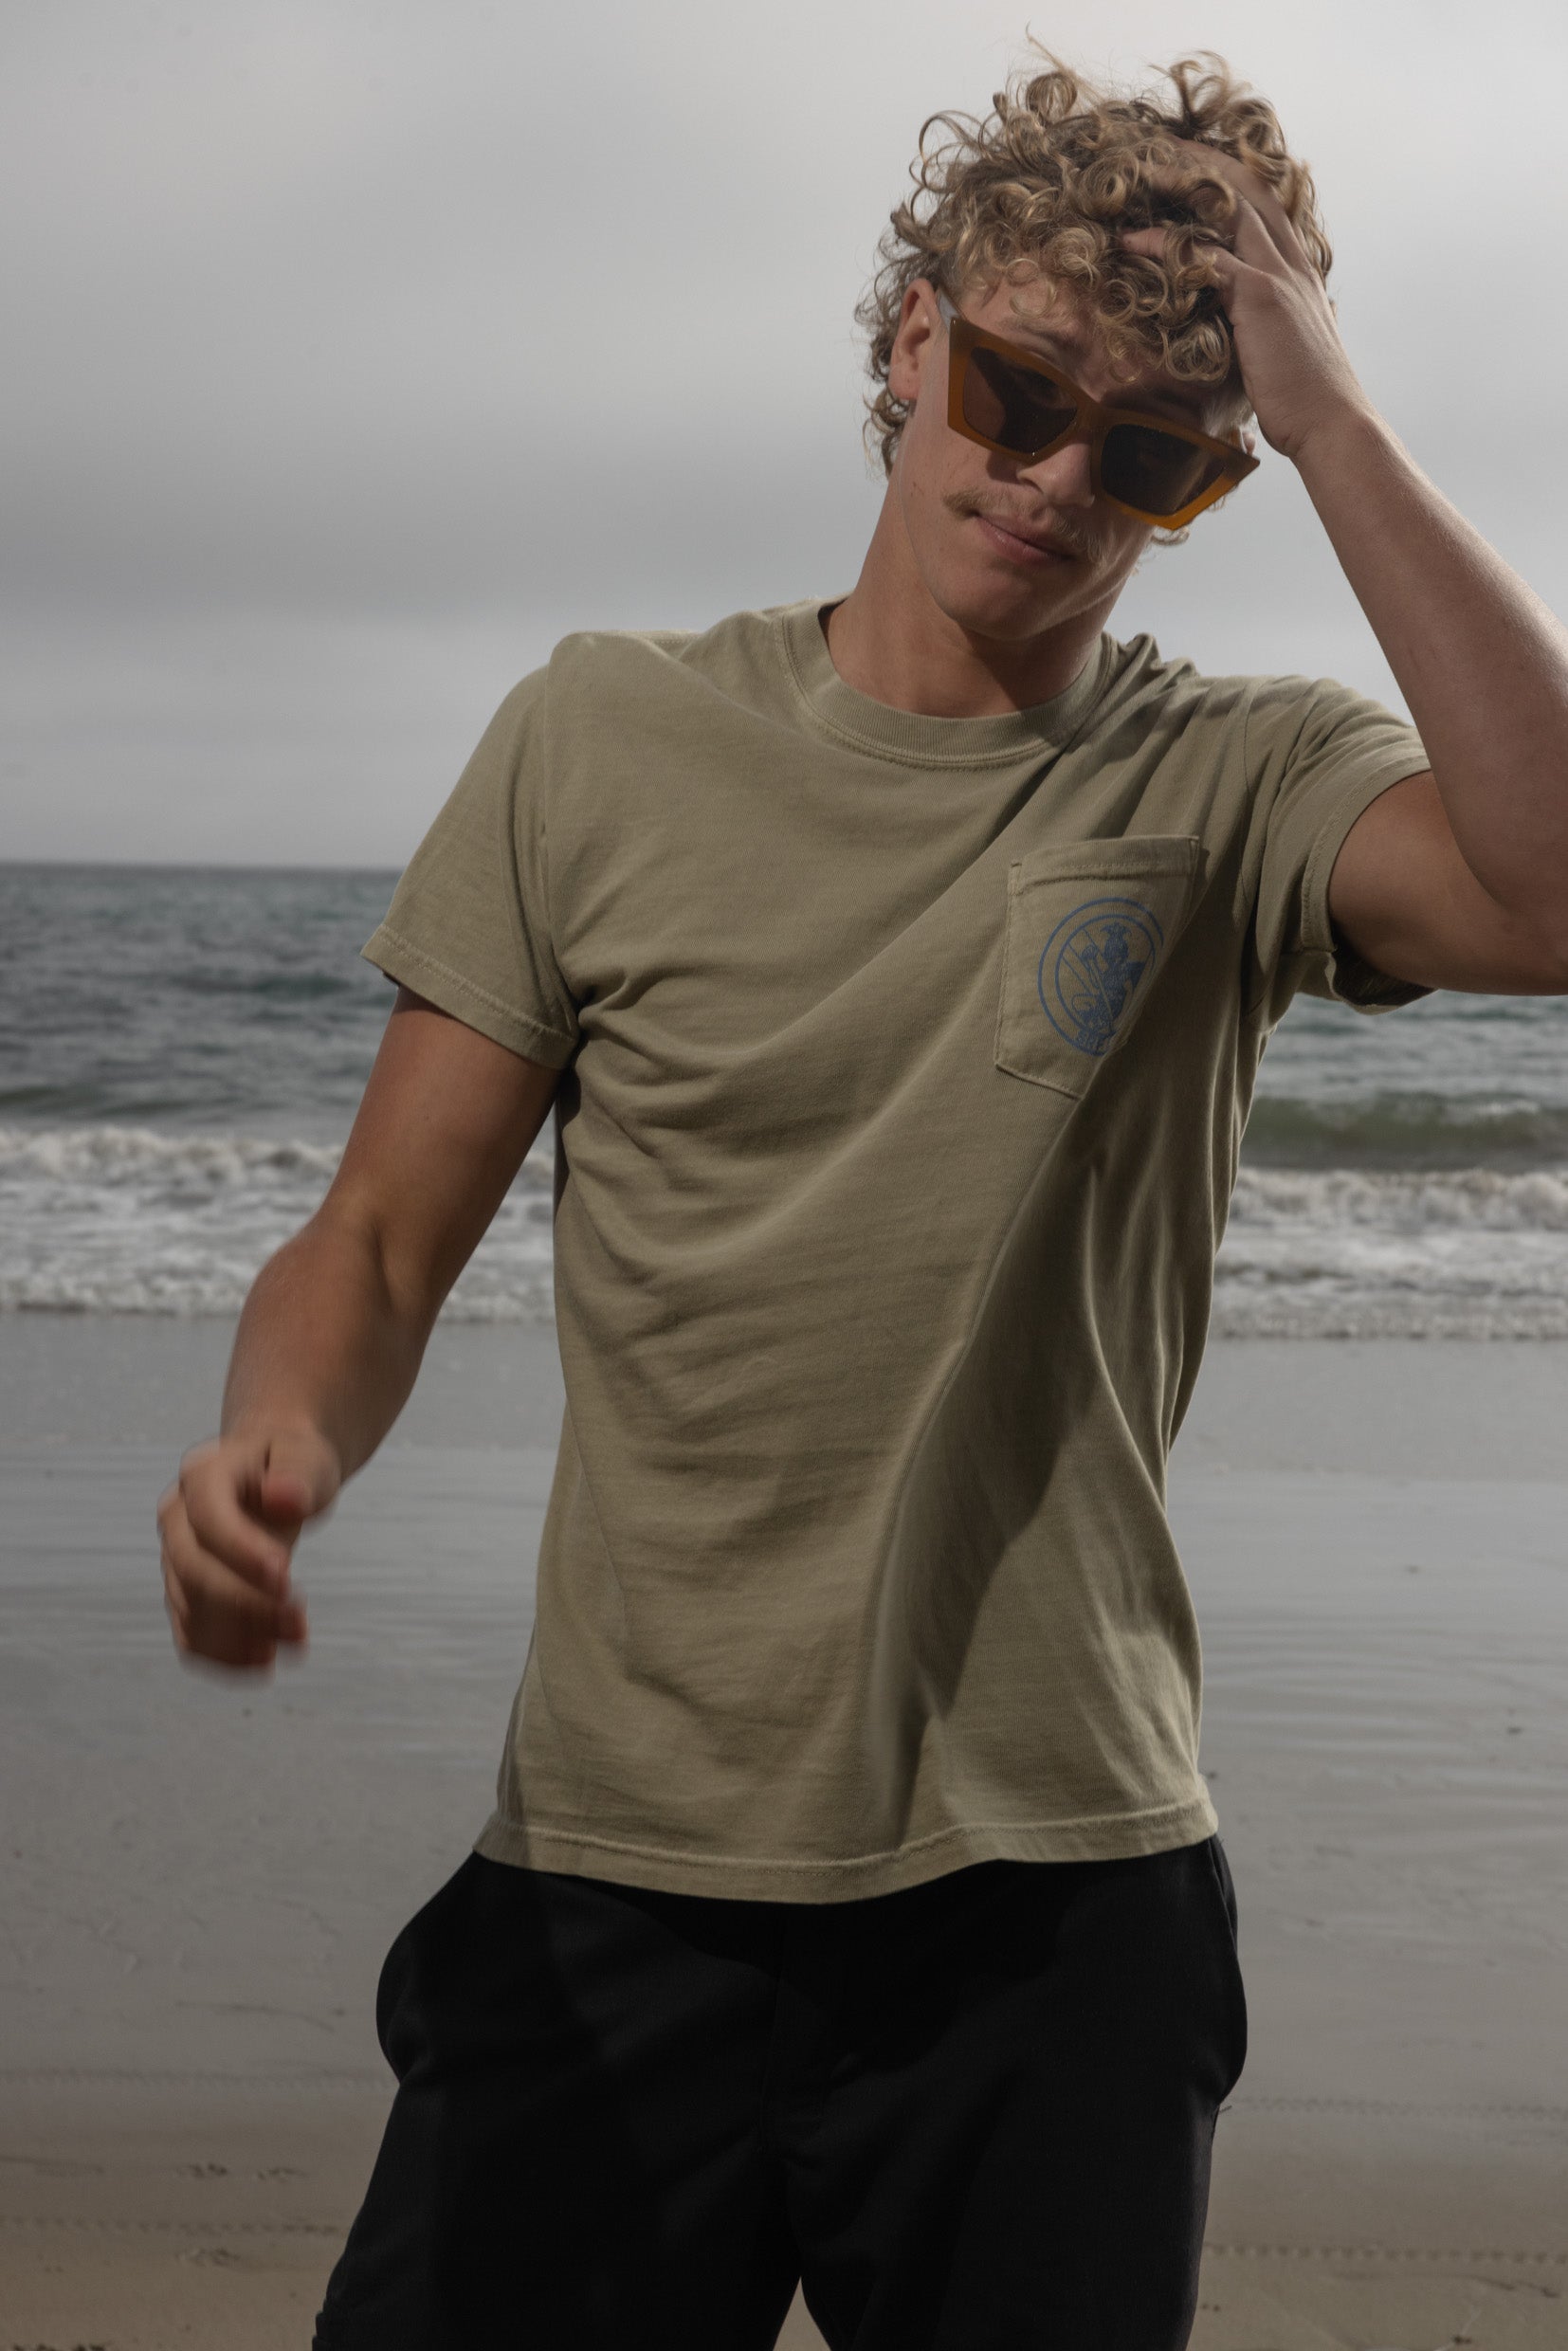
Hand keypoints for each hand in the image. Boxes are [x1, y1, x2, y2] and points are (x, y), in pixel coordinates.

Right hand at [156, 1423, 339, 1670]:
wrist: (276, 1474)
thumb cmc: (292, 1462)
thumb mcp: (306, 1457)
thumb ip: (298, 1474)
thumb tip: (284, 1499)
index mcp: (204, 1473)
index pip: (209, 1516)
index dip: (241, 1551)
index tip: (285, 1577)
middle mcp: (178, 1516)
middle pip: (193, 1569)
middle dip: (244, 1602)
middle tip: (298, 1622)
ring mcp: (175, 1556)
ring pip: (190, 1607)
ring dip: (238, 1636)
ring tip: (293, 1644)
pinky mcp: (185, 1591)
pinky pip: (190, 1632)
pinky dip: (223, 1654)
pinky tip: (264, 1662)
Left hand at [1119, 146, 1376, 466]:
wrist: (1330, 424)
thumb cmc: (1303, 401)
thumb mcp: (1285, 352)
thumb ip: (1270, 330)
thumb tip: (1256, 338)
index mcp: (1298, 271)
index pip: (1264, 205)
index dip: (1229, 180)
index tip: (1193, 170)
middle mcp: (1291, 262)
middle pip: (1246, 187)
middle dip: (1203, 160)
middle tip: (1159, 147)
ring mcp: (1278, 275)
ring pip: (1229, 207)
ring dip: (1182, 183)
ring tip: (1139, 172)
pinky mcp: (1260, 297)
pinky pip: (1207, 257)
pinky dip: (1166, 245)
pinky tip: (1131, 242)